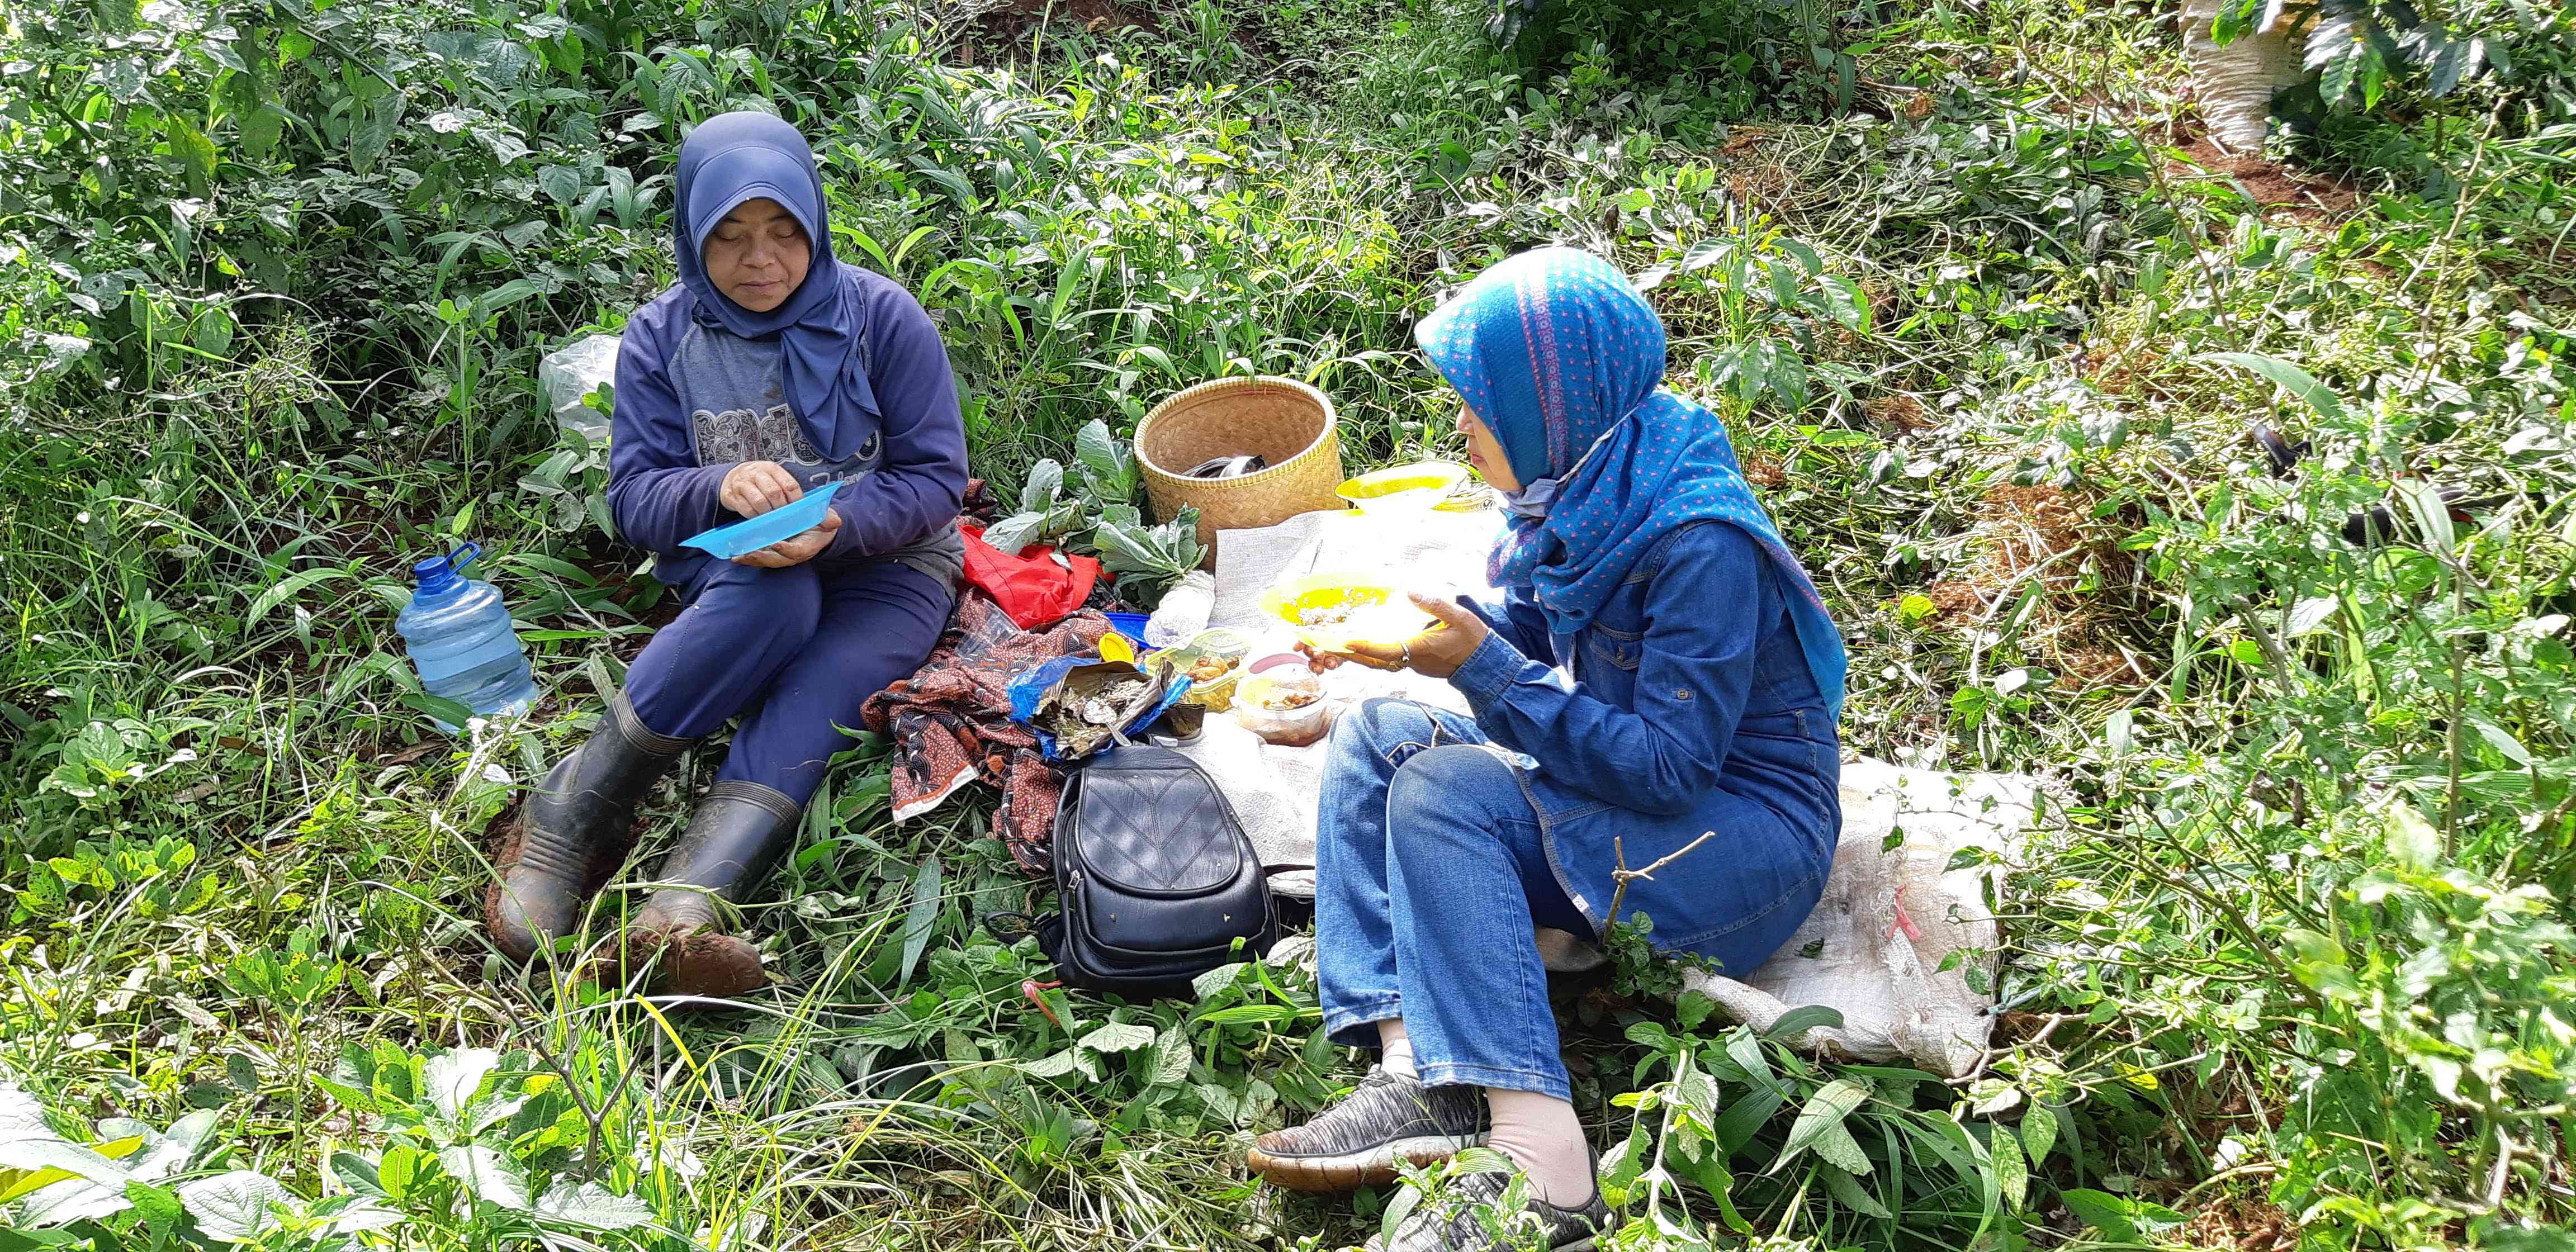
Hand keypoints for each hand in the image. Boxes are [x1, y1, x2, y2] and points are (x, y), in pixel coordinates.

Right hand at [720, 461, 802, 516]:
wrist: (732, 477)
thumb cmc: (758, 480)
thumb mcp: (773, 477)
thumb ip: (786, 487)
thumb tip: (806, 507)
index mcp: (771, 468)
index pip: (789, 484)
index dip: (796, 500)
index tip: (798, 509)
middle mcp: (755, 473)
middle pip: (774, 493)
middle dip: (781, 507)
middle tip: (783, 515)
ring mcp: (742, 483)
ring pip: (760, 502)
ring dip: (768, 513)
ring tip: (770, 516)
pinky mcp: (731, 495)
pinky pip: (747, 510)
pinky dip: (755, 516)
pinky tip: (758, 515)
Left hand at [733, 510, 841, 567]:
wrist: (821, 532)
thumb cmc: (822, 524)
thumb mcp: (829, 519)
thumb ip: (830, 519)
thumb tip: (835, 520)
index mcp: (807, 546)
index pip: (796, 551)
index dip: (786, 549)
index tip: (776, 544)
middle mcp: (794, 554)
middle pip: (777, 560)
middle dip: (763, 557)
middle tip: (749, 553)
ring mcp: (784, 556)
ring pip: (767, 561)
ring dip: (752, 560)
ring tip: (738, 557)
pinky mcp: (776, 554)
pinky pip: (762, 558)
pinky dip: (750, 558)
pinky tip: (737, 556)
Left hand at [1342, 591, 1488, 678]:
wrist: (1485, 664)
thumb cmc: (1473, 640)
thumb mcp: (1459, 617)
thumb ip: (1434, 604)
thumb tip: (1410, 592)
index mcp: (1420, 649)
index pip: (1386, 651)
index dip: (1366, 648)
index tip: (1348, 642)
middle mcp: (1412, 661)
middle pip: (1376, 662)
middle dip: (1353, 656)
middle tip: (1332, 648)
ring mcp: (1414, 665)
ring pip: (1381, 663)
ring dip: (1361, 656)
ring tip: (1342, 647)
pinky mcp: (1417, 665)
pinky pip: (1391, 661)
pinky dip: (1375, 655)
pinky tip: (1367, 645)